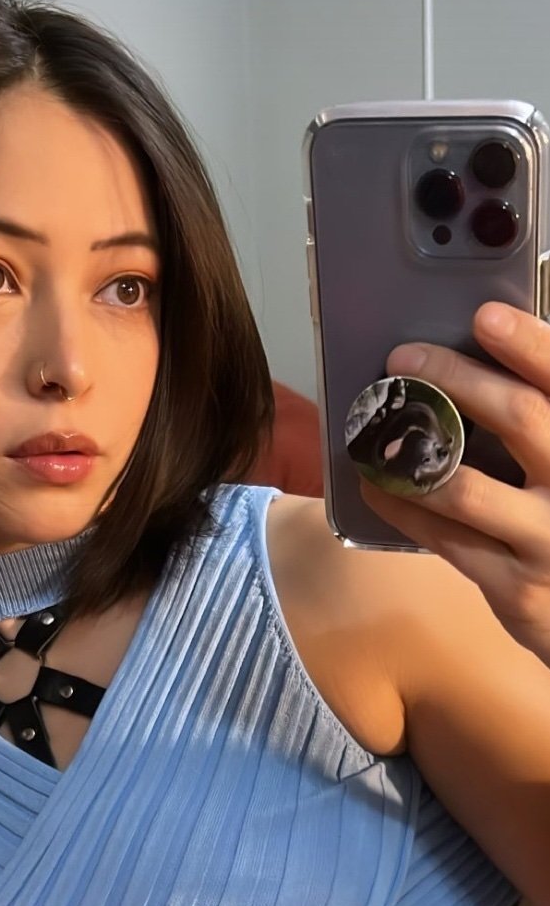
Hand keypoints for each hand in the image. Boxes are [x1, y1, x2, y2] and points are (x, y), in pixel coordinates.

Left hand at [361, 301, 549, 665]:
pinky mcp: (517, 589)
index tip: (484, 316)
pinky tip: (373, 485)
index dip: (531, 345)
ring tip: (372, 425)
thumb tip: (480, 364)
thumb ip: (541, 424)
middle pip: (522, 417)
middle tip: (403, 359)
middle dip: (456, 380)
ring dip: (410, 452)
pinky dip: (401, 506)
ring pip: (466, 486)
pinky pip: (444, 537)